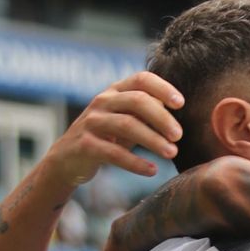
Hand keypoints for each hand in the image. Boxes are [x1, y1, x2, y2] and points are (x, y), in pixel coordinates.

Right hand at [45, 72, 183, 188]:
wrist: (68, 159)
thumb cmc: (107, 137)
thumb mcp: (128, 120)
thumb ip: (148, 112)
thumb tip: (178, 106)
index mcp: (116, 91)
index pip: (141, 79)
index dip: (162, 88)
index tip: (181, 103)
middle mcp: (102, 102)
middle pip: (137, 101)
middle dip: (161, 118)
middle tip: (179, 136)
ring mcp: (92, 122)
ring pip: (127, 125)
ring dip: (153, 140)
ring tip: (172, 153)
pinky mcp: (85, 145)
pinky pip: (113, 152)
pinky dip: (135, 162)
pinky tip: (152, 171)